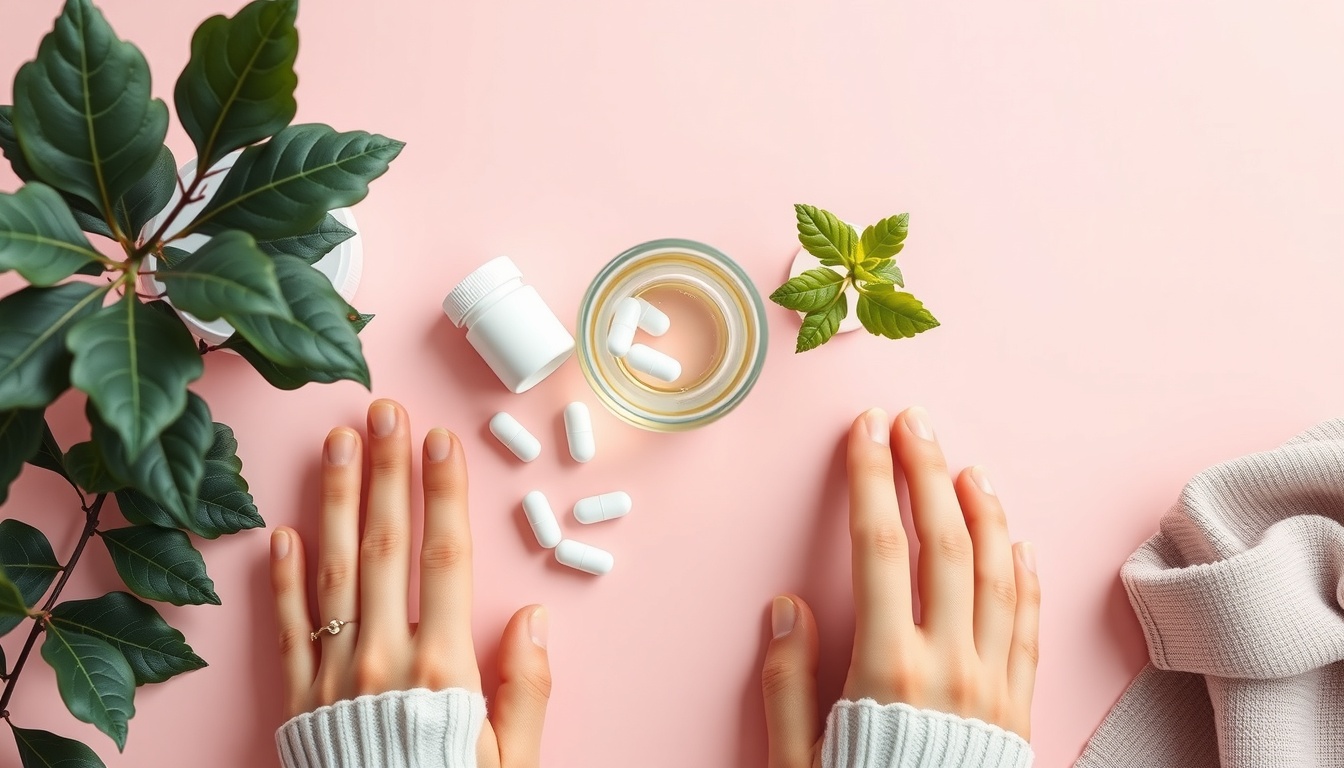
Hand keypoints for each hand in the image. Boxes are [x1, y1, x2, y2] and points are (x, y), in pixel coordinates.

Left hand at [269, 399, 552, 766]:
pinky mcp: (297, 700)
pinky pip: (288, 626)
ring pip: (334, 569)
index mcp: (441, 668)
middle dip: (387, 470)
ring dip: (337, 499)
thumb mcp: (511, 763)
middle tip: (383, 410)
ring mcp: (333, 674)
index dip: (444, 492)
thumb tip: (533, 616)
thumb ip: (526, 689)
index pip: (446, 556)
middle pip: (387, 544)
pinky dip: (283, 576)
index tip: (440, 440)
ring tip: (337, 442)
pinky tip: (283, 530)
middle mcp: (383, 657)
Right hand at [761, 407, 1040, 766]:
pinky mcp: (1020, 705)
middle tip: (912, 422)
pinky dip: (1023, 571)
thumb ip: (790, 683)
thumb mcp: (799, 760)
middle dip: (925, 471)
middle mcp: (950, 663)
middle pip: (945, 542)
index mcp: (888, 669)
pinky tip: (1014, 540)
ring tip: (963, 465)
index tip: (865, 431)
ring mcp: (994, 682)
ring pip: (997, 571)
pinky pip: (1027, 622)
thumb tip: (788, 606)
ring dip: (980, 509)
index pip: (880, 546)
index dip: (871, 478)